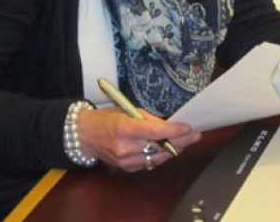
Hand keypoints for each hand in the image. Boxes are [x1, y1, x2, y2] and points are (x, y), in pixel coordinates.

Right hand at [77, 106, 200, 171]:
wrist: (85, 135)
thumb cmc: (105, 118)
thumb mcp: (124, 110)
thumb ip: (146, 119)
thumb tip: (166, 126)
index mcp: (124, 128)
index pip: (155, 132)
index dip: (174, 131)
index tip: (188, 127)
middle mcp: (126, 147)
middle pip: (161, 147)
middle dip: (181, 141)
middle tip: (195, 135)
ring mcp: (127, 161)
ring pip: (159, 157)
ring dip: (174, 149)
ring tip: (186, 141)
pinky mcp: (129, 169)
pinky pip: (151, 162)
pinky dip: (161, 155)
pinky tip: (168, 148)